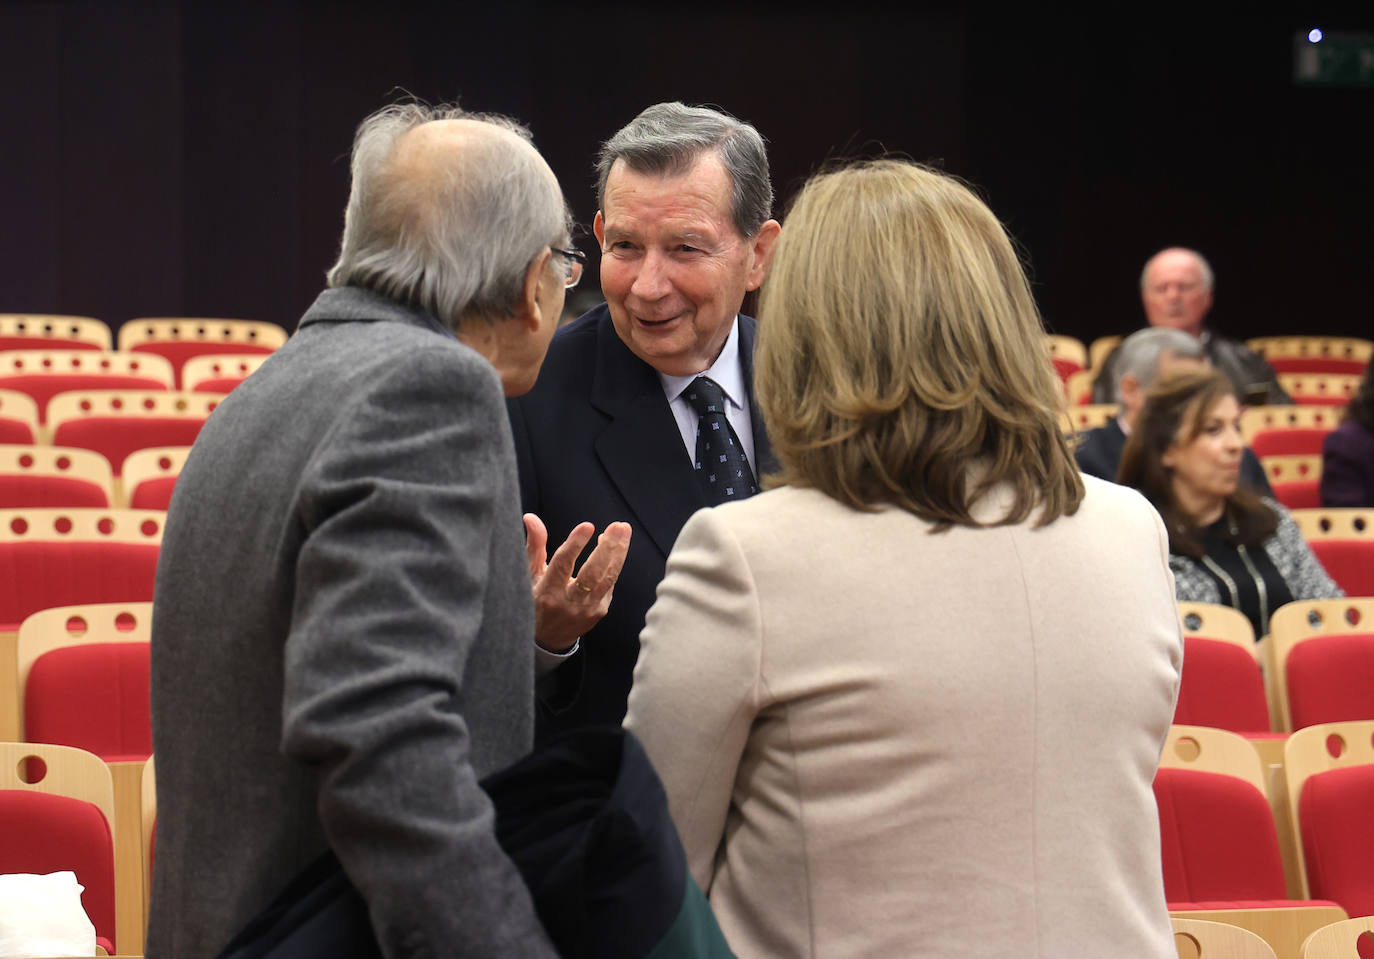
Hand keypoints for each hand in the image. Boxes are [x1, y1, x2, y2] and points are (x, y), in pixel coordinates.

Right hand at [525, 513, 631, 652]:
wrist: (548, 639)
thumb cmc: (536, 600)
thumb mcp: (530, 575)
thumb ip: (535, 545)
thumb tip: (530, 517)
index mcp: (546, 592)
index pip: (562, 565)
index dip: (575, 545)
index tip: (587, 526)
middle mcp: (568, 603)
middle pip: (592, 573)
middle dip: (607, 548)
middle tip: (618, 525)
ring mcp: (586, 610)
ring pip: (607, 579)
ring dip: (618, 553)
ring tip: (623, 530)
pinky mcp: (599, 612)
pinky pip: (610, 584)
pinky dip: (613, 564)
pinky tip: (616, 547)